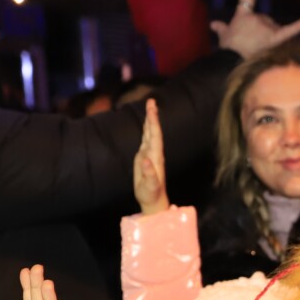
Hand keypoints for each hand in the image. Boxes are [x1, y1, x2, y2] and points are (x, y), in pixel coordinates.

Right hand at [133, 99, 168, 215]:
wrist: (153, 199)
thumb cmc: (151, 193)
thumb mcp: (150, 185)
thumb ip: (149, 173)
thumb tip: (145, 159)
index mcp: (156, 157)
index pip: (155, 135)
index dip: (153, 122)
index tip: (152, 109)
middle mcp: (154, 152)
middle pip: (153, 130)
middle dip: (152, 116)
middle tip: (151, 100)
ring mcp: (149, 154)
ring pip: (149, 133)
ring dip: (149, 120)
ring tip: (150, 106)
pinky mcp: (143, 157)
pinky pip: (145, 138)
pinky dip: (145, 129)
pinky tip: (146, 122)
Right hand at [211, 0, 299, 57]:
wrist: (233, 61)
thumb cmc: (228, 50)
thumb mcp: (223, 37)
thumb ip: (221, 29)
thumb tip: (213, 24)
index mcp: (243, 15)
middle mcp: (256, 17)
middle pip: (265, 20)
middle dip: (260, 31)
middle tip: (251, 45)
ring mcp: (266, 27)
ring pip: (274, 29)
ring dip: (269, 38)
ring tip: (258, 50)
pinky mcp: (275, 38)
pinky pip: (289, 31)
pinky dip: (298, 26)